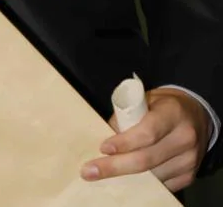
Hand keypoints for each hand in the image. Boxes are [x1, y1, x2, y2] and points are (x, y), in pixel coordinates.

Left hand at [81, 88, 209, 192]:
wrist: (195, 116)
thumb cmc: (163, 106)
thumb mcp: (146, 99)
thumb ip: (127, 116)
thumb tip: (105, 138)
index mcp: (173, 113)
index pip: (148, 132)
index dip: (124, 142)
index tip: (103, 148)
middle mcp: (184, 138)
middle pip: (146, 159)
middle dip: (115, 167)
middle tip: (89, 171)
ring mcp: (189, 160)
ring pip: (152, 176)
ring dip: (126, 178)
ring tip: (102, 176)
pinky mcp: (188, 176)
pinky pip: (161, 185)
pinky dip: (141, 184)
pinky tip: (125, 182)